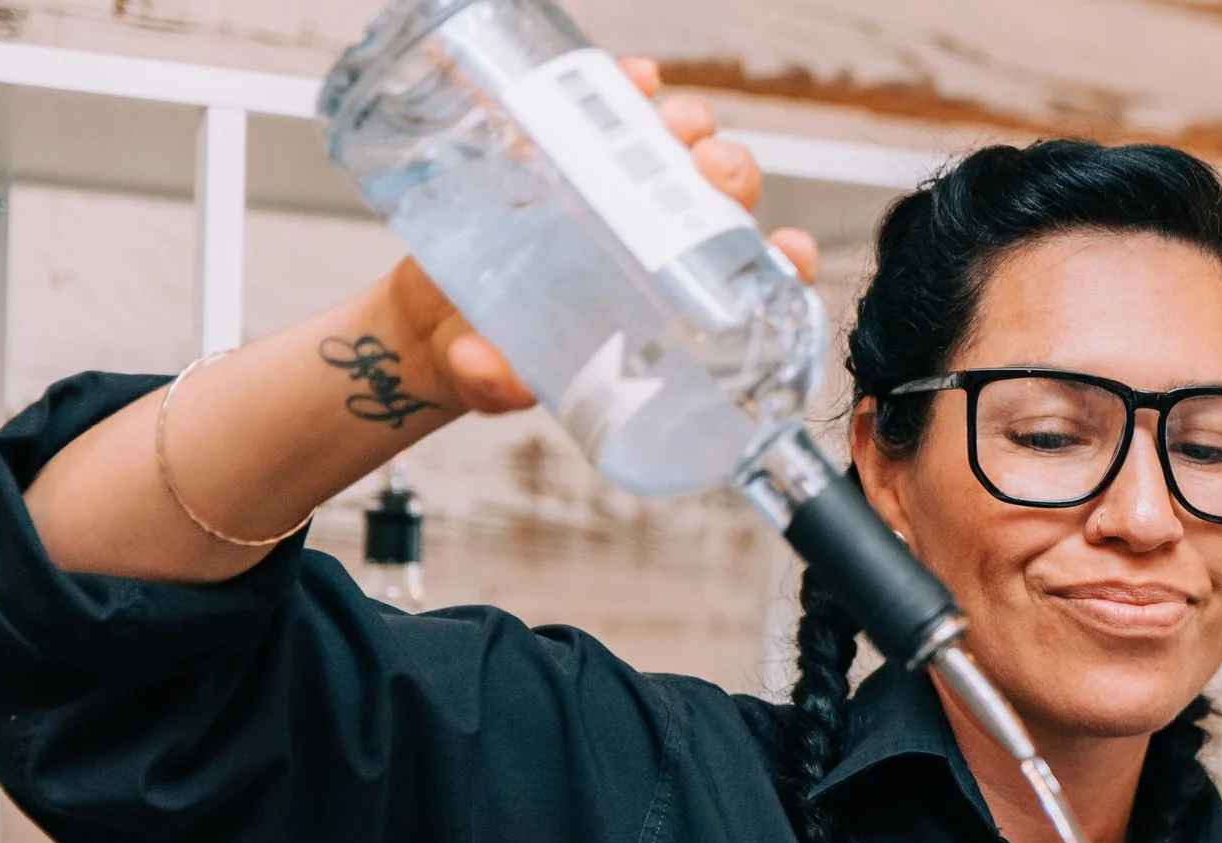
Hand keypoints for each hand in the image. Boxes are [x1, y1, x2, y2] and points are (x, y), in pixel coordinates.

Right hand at [383, 58, 821, 413]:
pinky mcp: (563, 159)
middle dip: (730, 175)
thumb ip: (494, 384)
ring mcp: (611, 200)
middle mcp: (650, 250)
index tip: (790, 251)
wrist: (431, 322)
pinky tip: (632, 78)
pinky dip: (630, 87)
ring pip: (677, 152)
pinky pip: (610, 112)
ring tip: (672, 123)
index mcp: (661, 310)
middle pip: (719, 204)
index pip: (741, 289)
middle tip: (710, 167)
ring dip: (689, 128)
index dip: (779, 268)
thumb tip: (482, 369)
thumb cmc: (488, 360)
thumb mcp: (491, 382)